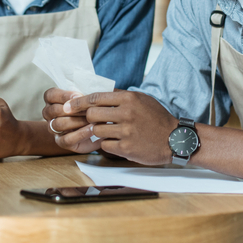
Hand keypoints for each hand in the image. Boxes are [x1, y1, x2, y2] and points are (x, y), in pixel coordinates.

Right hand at [42, 87, 99, 153]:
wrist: (92, 132)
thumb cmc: (88, 111)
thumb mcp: (85, 102)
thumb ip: (83, 98)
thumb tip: (90, 97)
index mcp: (52, 101)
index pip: (50, 95)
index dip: (64, 95)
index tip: (79, 96)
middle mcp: (50, 115)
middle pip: (53, 110)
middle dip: (73, 109)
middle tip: (89, 108)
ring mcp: (54, 129)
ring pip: (58, 124)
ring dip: (77, 121)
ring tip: (91, 119)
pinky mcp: (61, 142)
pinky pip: (67, 139)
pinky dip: (80, 134)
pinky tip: (92, 129)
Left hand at [56, 91, 178, 164]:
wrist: (174, 139)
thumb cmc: (157, 118)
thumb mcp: (141, 99)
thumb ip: (121, 96)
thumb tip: (98, 94)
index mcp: (129, 98)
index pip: (96, 97)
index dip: (78, 101)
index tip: (68, 105)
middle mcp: (126, 113)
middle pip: (91, 114)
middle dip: (88, 118)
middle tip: (91, 121)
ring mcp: (126, 131)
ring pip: (96, 130)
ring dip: (98, 132)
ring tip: (108, 132)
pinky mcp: (126, 147)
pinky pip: (104, 145)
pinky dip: (107, 144)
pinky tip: (117, 142)